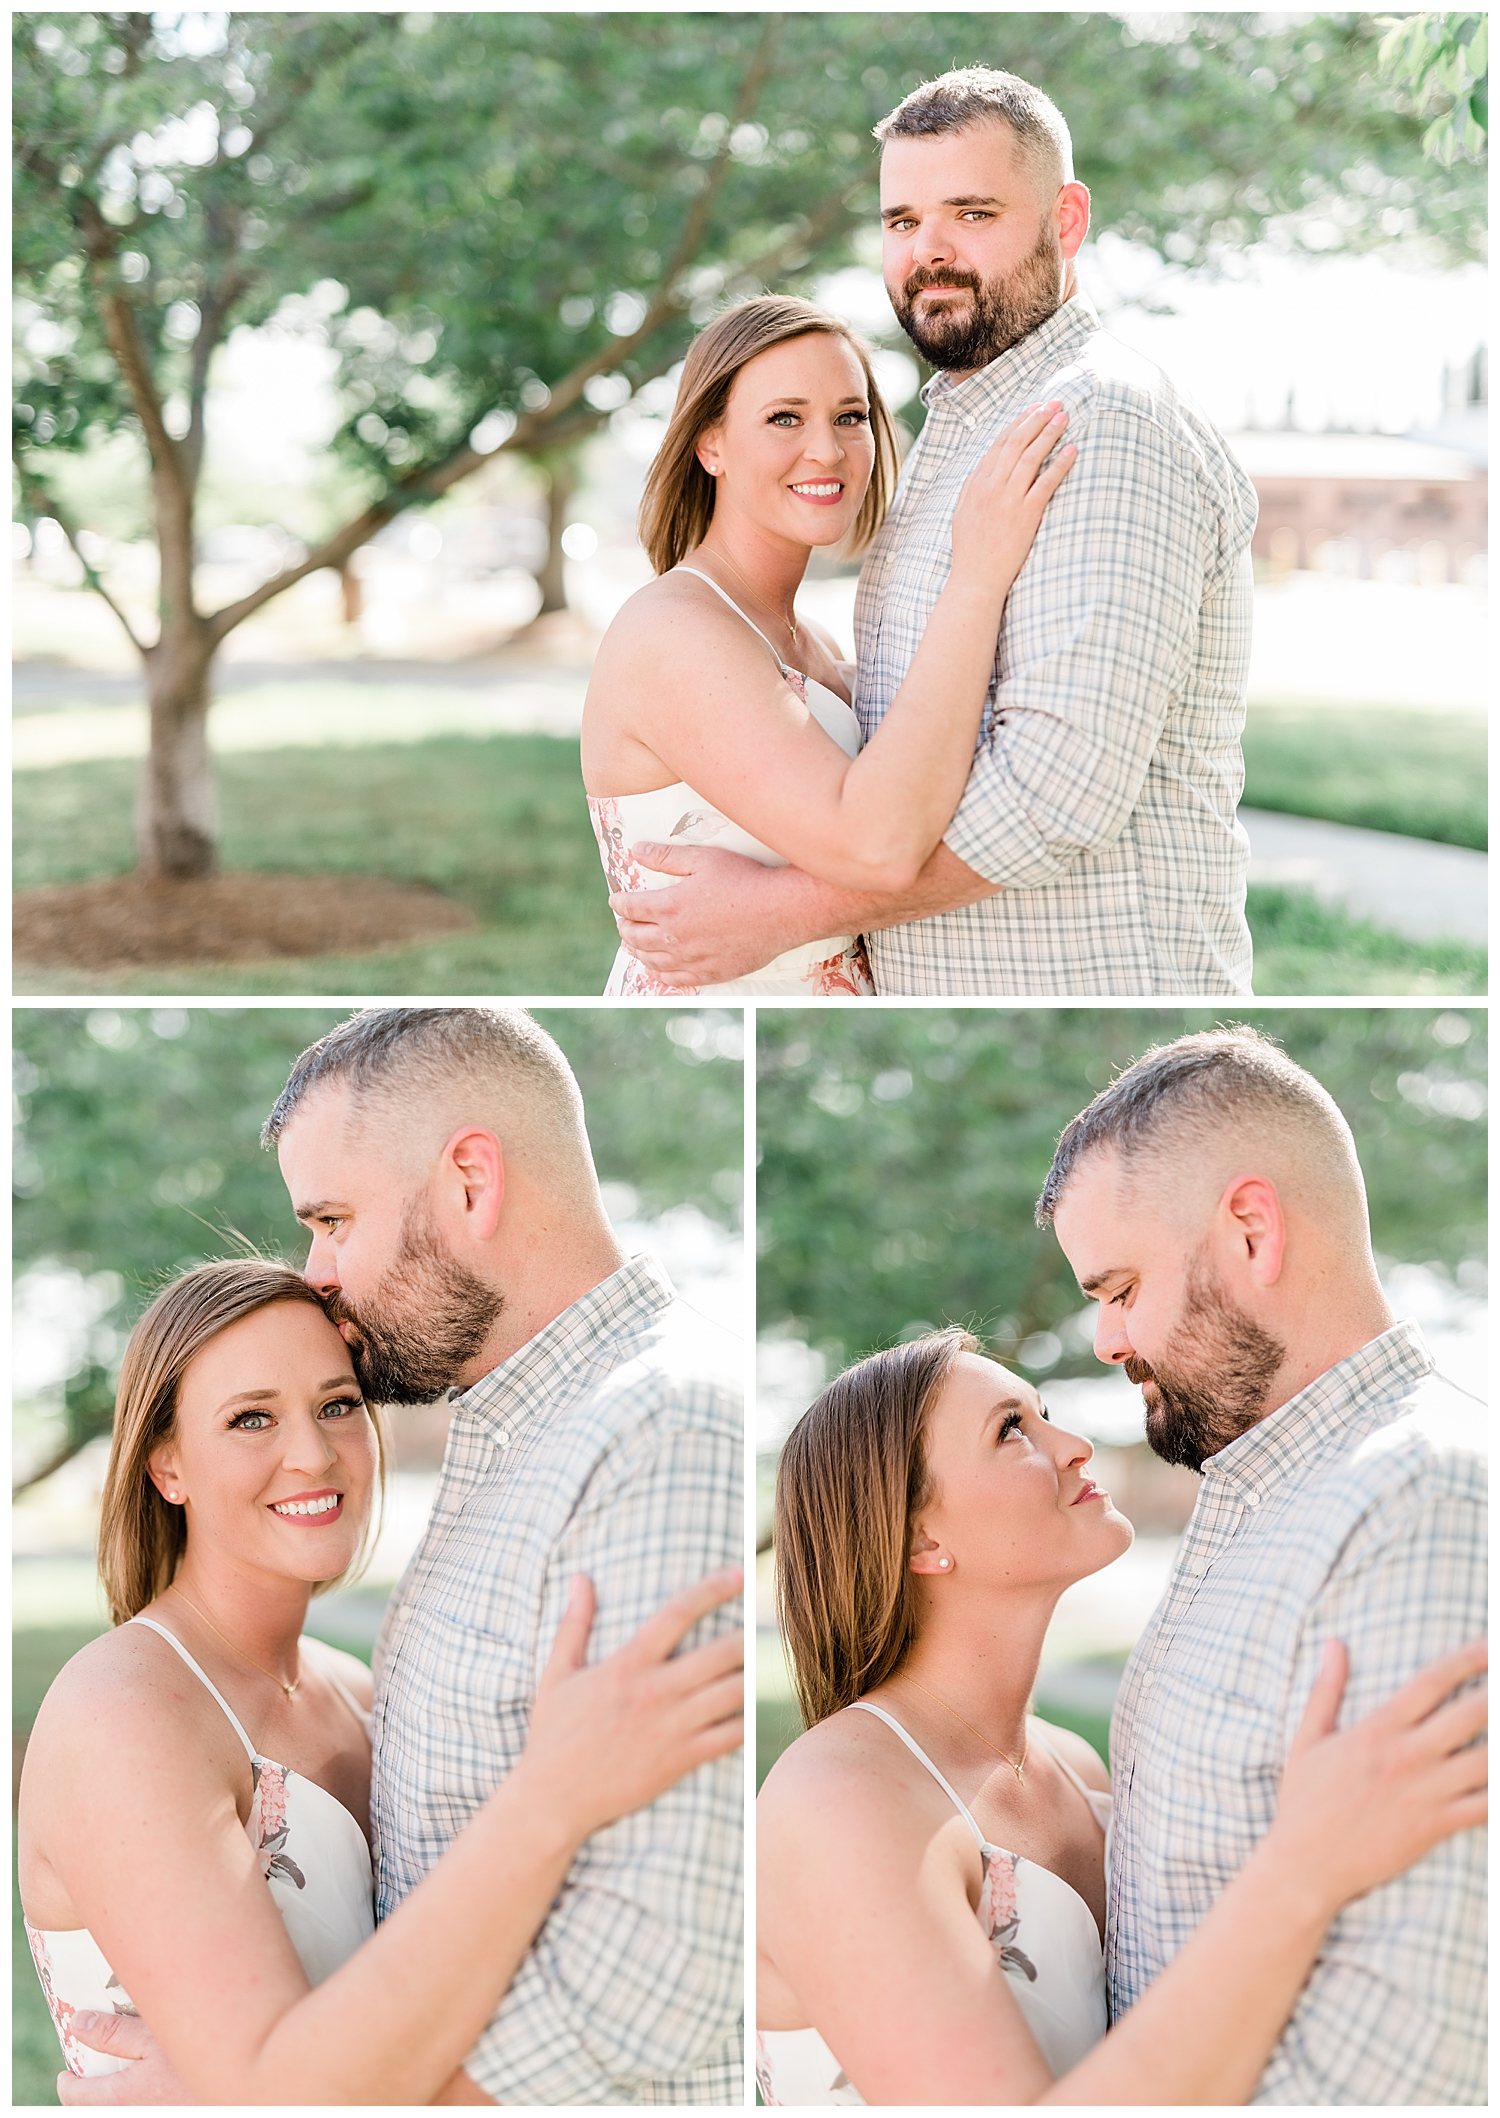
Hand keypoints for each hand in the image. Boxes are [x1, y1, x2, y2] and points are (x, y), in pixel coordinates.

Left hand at [58, 2013, 193, 2104]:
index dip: (68, 2083)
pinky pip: (146, 2106)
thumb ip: (113, 2033)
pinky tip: (161, 2078)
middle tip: (96, 2071)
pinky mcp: (175, 2109)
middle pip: (97, 2109)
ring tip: (129, 2074)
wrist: (245, 2080)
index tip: (67, 2072)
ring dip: (119, 2095)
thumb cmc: (198, 2056)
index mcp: (119, 2098)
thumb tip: (78, 2023)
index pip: (76, 2097)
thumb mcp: (153, 2036)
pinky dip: (143, 2096)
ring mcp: (154, 2114)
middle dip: (91, 2092)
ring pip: (123, 2109)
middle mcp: (133, 2114)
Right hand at [516, 1567, 743, 1838]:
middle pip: (721, 1652)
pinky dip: (750, 1721)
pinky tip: (758, 1709)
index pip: (678, 1613)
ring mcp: (672, 1728)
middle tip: (765, 1620)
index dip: (712, 1589)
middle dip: (748, 1633)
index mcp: (627, 1665)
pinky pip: (730, 1737)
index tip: (740, 1573)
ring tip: (764, 1661)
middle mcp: (656, 1692)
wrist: (552, 1799)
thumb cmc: (552, 1735)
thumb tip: (579, 1577)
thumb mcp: (556, 1674)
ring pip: (733, 1693)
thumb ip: (574, 1623)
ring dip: (753, 1674)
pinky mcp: (681, 1760)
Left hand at [609, 843, 804, 984]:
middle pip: (635, 937)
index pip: (630, 907)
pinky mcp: (711, 972)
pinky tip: (657, 968)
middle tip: (624, 923)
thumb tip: (636, 851)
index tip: (616, 901)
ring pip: (652, 961)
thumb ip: (666, 857)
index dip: (619, 903)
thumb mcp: (703, 859)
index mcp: (669, 906)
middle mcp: (675, 937)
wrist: (782, 910)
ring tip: (634, 947)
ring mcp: (692, 958)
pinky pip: (676, 979)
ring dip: (637, 952)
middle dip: (625, 928)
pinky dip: (660, 973)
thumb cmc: (745, 879)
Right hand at [950, 399, 1075, 589]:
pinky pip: (1046, 482)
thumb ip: (973, 487)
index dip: (1018, 422)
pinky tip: (1072, 450)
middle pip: (1017, 442)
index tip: (1034, 408)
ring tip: (1065, 417)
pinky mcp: (1026, 514)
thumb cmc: (971, 550)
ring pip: (1031, 456)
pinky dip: (1060, 464)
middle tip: (1055, 402)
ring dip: (1049, 433)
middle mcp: (991, 486)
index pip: (1000, 443)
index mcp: (976, 483)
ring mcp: (1008, 499)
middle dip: (1037, 418)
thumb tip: (983, 468)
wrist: (975, 578)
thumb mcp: (963, 512)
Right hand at [1268, 1637, 1486, 1917]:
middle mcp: (1408, 1755)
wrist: (1305, 1864)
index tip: (1491, 1646)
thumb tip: (1334, 1643)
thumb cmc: (1304, 1801)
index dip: (1468, 1659)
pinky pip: (1485, 1808)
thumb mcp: (1307, 1738)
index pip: (1432, 1681)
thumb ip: (1326, 1688)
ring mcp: (1426, 1792)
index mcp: (1378, 1729)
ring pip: (1487, 1761)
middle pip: (1471, 1713)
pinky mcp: (1436, 1827)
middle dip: (1499, 1694)